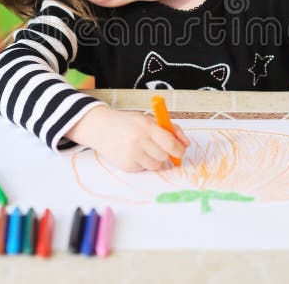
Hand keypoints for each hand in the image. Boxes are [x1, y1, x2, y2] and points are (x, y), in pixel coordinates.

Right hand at [66, 106, 189, 171]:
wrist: (101, 128)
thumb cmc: (128, 123)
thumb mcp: (148, 119)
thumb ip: (170, 129)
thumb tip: (186, 144)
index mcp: (147, 126)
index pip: (170, 143)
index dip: (178, 149)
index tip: (179, 150)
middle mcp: (138, 140)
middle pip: (165, 156)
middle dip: (166, 153)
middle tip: (159, 147)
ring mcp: (131, 154)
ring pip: (156, 165)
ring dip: (156, 159)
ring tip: (146, 150)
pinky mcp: (126, 165)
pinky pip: (144, 169)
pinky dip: (144, 163)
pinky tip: (135, 153)